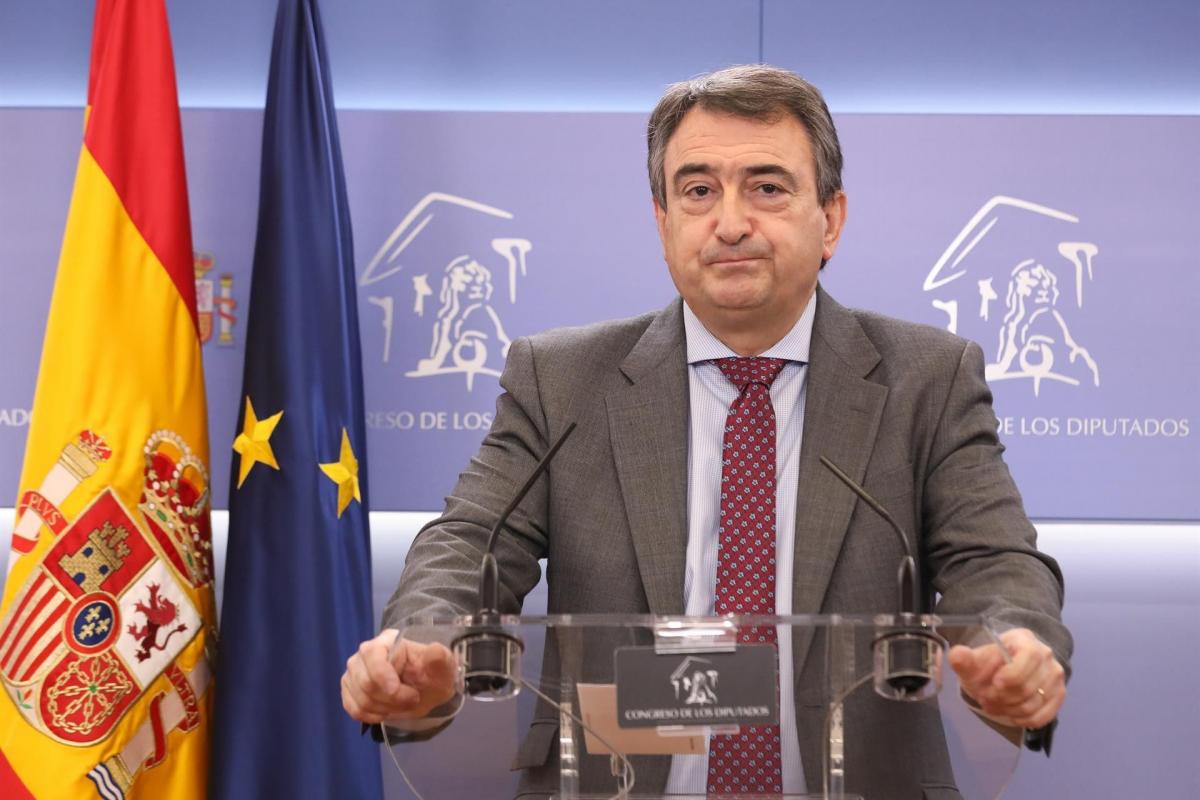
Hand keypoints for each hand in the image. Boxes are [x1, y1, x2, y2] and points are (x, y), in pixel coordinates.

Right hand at [341, 629, 458, 723]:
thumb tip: (434, 649)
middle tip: (413, 699)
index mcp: (388, 640)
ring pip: (360, 698)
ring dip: (385, 708)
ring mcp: (355, 672)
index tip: (396, 690)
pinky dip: (372, 716)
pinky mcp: (350, 691)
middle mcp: (365, 653)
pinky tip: (387, 711)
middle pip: (364, 681)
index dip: (381, 675)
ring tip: (403, 705)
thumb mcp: (443, 666)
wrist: (427, 691)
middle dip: (391, 698)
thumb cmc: (433, 674)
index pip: (372, 654)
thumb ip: (439, 659)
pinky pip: (354, 709)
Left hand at [948, 627, 1064, 729]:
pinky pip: (1044, 715)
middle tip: (985, 699)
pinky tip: (1010, 715)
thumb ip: (963, 659)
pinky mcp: (1059, 695)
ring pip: (1034, 702)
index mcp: (1025, 640)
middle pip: (1028, 685)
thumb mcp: (973, 661)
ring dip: (1010, 710)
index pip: (1029, 657)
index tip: (994, 684)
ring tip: (993, 706)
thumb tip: (957, 655)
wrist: (1002, 670)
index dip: (1012, 675)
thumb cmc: (988, 664)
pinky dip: (1024, 719)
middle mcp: (1046, 656)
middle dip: (1002, 697)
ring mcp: (1055, 676)